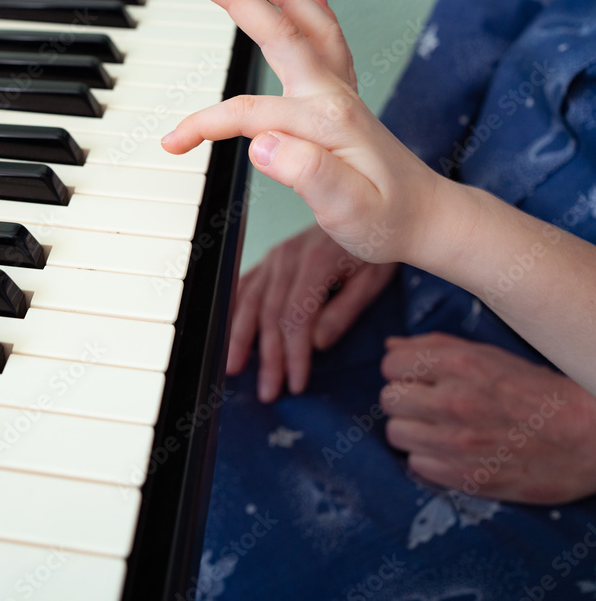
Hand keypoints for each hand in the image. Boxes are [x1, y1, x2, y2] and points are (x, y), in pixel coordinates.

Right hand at [162, 0, 448, 265]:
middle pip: (281, 37)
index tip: (173, 142)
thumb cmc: (388, 220)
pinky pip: (332, 46)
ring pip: (310, 30)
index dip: (204, 124)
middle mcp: (333, 98)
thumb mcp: (347, 209)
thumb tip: (260, 143)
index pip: (249, 114)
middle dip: (239, 1)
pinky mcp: (346, 102)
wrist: (430, 219)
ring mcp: (342, 95)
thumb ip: (306, 174)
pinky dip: (318, 15)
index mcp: (326, 123)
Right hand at [228, 225, 396, 400]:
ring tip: (233, 368)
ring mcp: (275, 257)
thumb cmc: (374, 249)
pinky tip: (227, 331)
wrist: (367, 210)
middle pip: (269, 315)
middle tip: (268, 391)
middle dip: (268, 357)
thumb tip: (318, 343)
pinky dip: (233, 310)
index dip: (293, 354)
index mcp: (315, 262)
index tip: (297, 382)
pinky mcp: (270, 259)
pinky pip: (244, 286)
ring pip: (250, 302)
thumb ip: (345, 310)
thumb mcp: (373, 279)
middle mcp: (287, 258)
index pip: (296, 318)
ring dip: (240, 338)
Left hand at [381, 333, 595, 503]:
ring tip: (438, 429)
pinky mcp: (466, 477)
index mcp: (461, 365)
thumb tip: (390, 347)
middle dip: (405, 400)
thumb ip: (435, 348)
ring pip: (396, 434)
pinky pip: (416, 465)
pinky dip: (428, 459)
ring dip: (412, 430)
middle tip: (429, 404)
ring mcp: (458, 442)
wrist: (590, 439)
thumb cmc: (540, 392)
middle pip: (389, 400)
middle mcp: (454, 401)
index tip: (418, 378)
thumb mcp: (491, 356)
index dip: (402, 371)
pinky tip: (450, 451)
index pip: (391, 365)